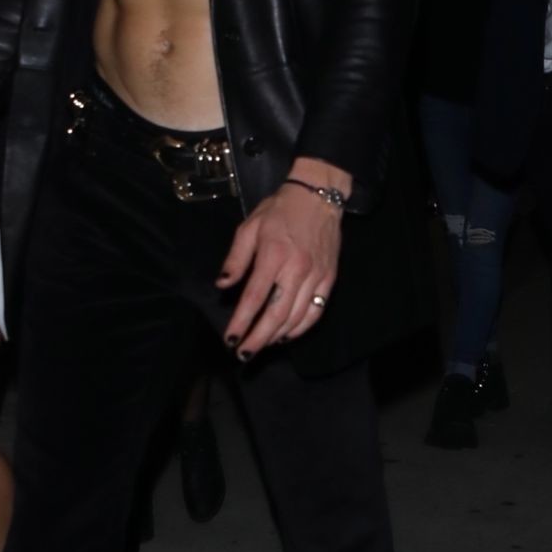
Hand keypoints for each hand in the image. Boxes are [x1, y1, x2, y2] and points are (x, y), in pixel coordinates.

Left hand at [216, 178, 344, 358]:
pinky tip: (286, 335)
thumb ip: (236, 258)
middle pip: (277, 314)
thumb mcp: (249, 226)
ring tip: (261, 346)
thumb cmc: (279, 210)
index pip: (254, 297)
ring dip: (277, 336)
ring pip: (296, 317)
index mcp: (274, 255)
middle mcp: (297, 269)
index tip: (230, 339)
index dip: (241, 322)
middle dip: (258, 338)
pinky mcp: (329, 279)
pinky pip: (316, 311)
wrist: (318, 196)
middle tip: (244, 354)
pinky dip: (300, 328)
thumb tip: (222, 285)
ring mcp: (316, 276)